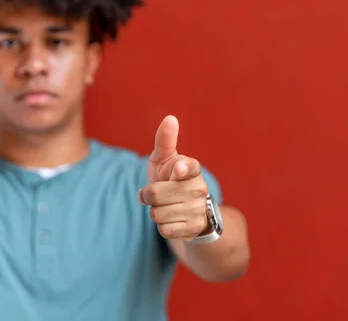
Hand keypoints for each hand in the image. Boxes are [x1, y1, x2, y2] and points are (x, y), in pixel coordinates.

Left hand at [139, 115, 208, 240]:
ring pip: (158, 214)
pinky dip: (162, 225)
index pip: (189, 167)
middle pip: (157, 195)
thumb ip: (165, 140)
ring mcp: (198, 210)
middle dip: (149, 196)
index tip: (177, 169)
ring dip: (155, 211)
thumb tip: (170, 118)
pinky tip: (172, 219)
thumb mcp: (165, 158)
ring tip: (166, 206)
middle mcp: (199, 188)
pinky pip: (164, 229)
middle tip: (156, 193)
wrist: (187, 210)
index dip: (181, 168)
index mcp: (192, 169)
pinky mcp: (193, 229)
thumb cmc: (170, 178)